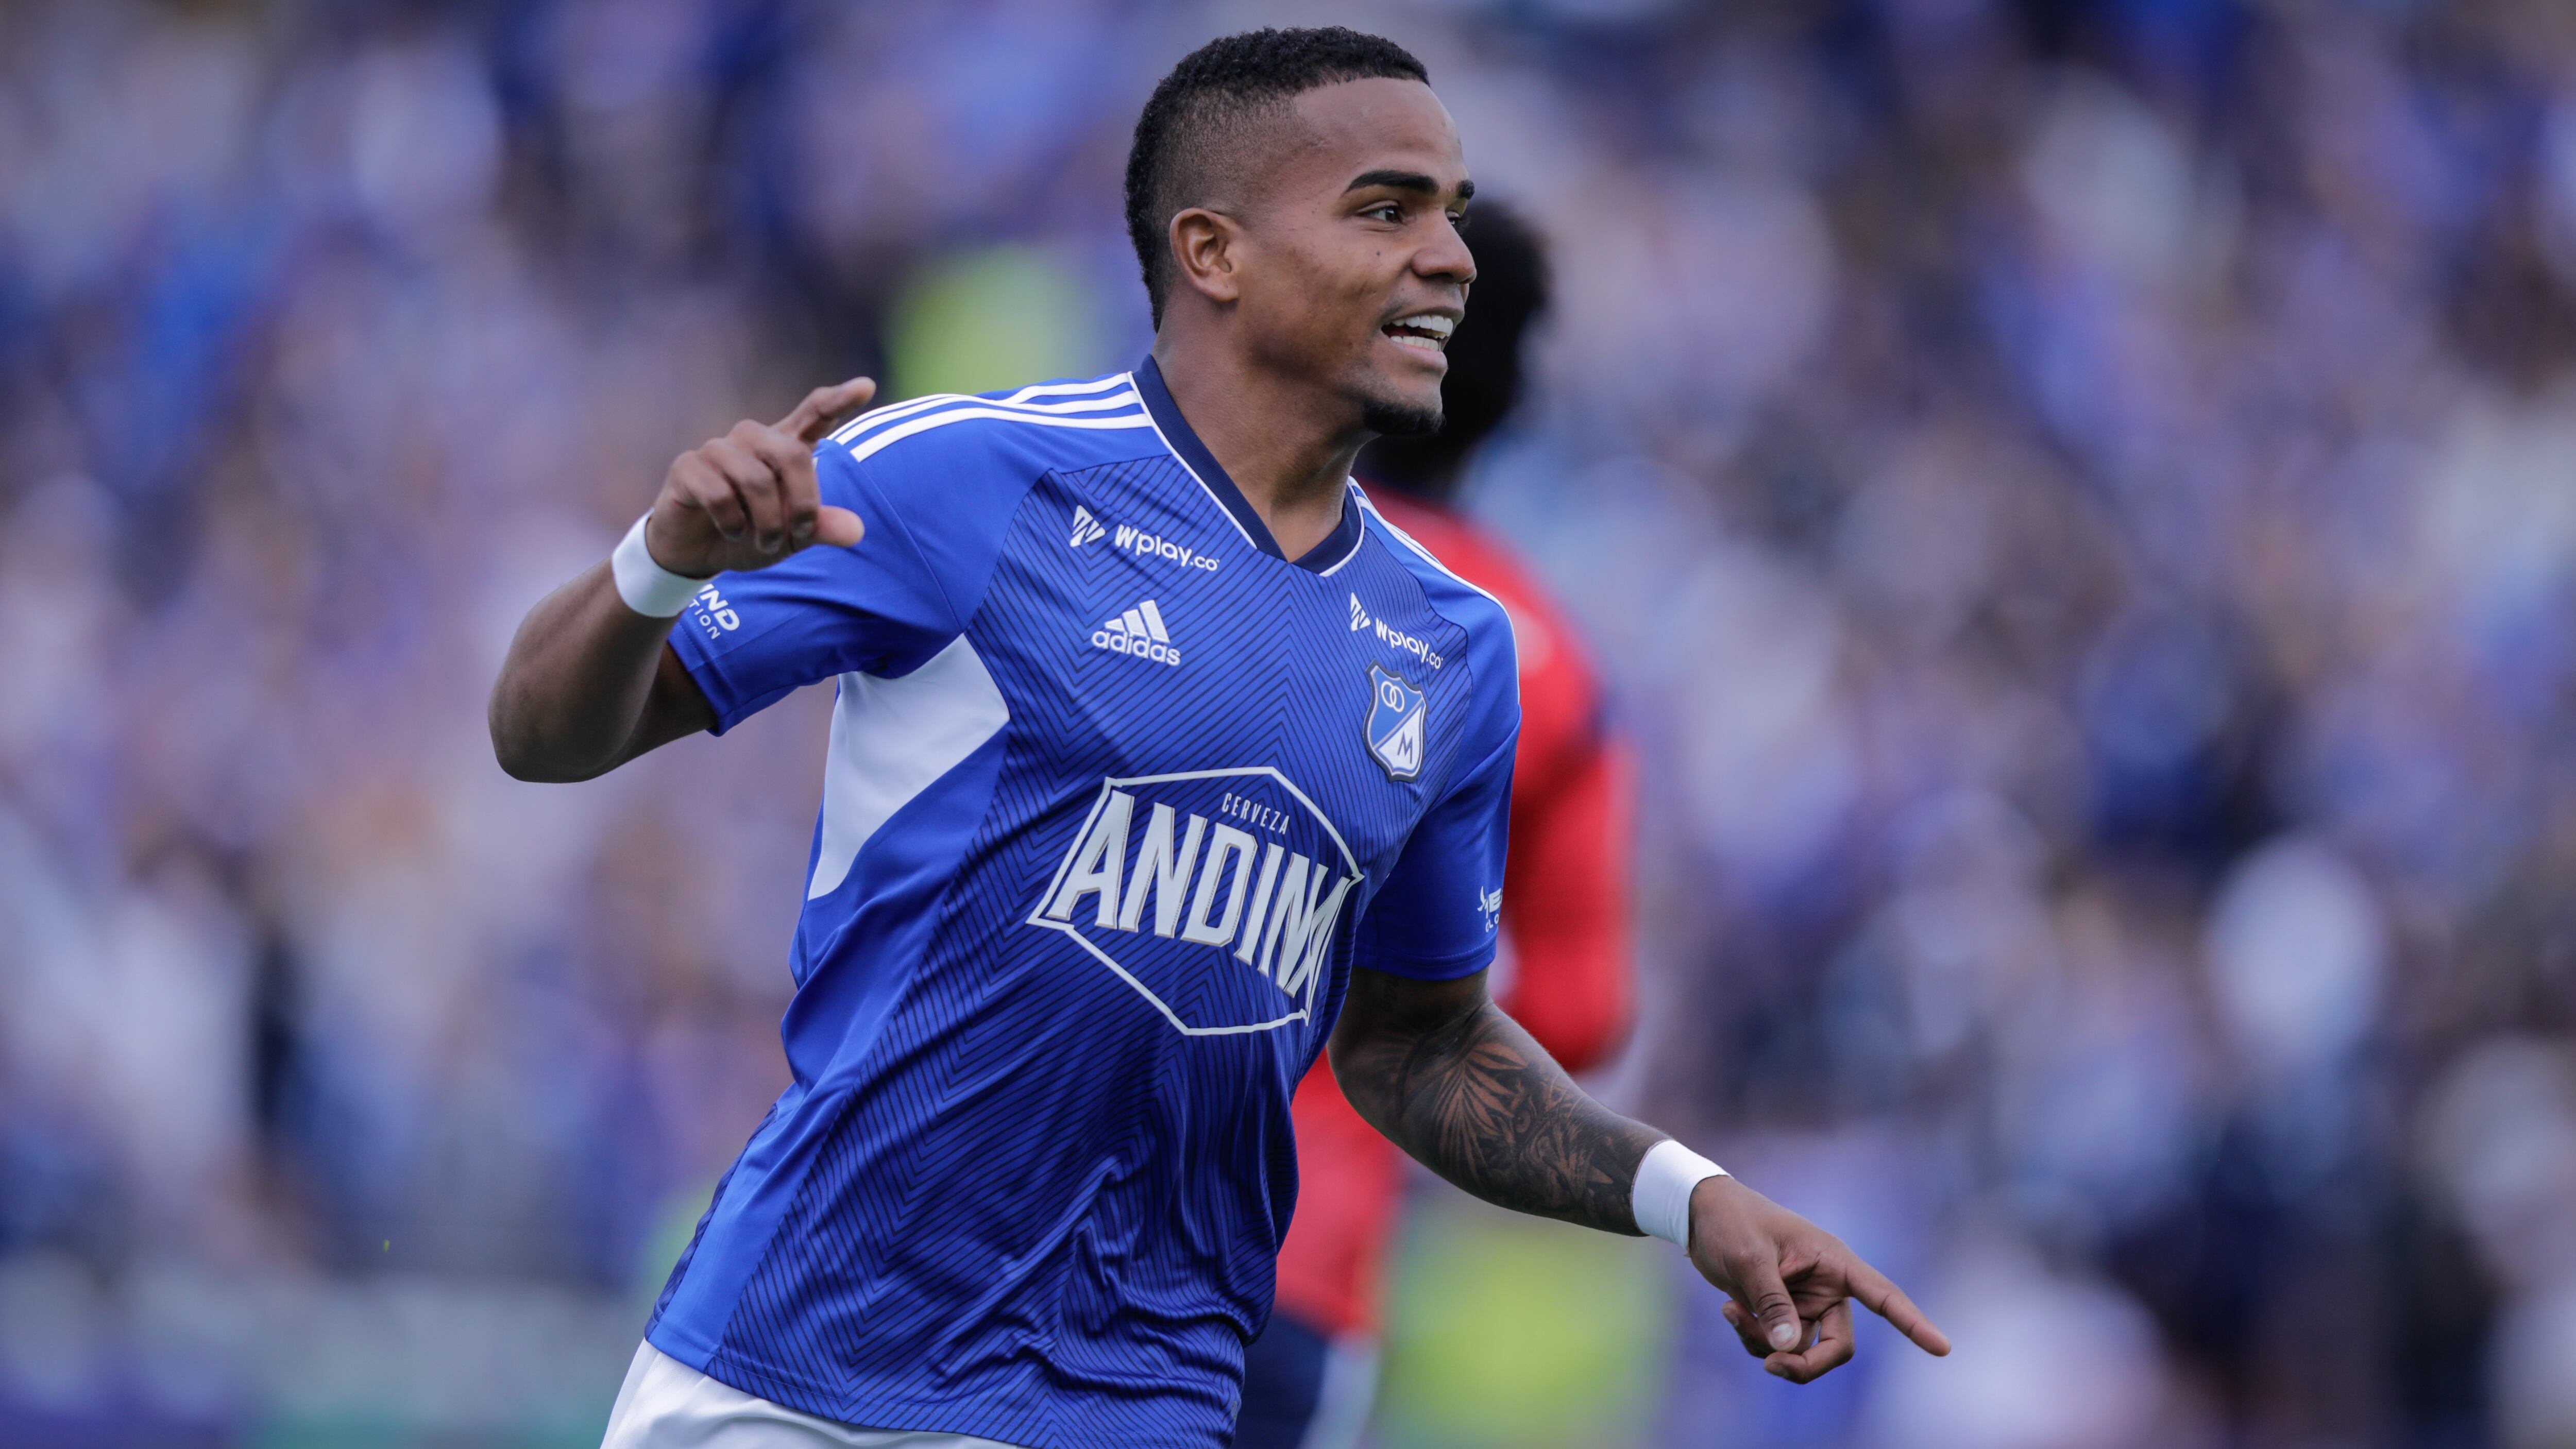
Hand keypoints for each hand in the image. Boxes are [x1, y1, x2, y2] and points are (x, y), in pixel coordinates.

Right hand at [644, 378, 875, 576]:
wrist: (697, 553)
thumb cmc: (750, 534)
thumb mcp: (792, 536)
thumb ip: (822, 527)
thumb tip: (857, 531)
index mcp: (783, 446)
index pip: (814, 413)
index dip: (838, 400)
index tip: (866, 386)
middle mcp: (751, 439)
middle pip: (791, 453)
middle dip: (803, 503)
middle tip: (800, 535)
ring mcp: (717, 450)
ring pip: (756, 479)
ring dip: (768, 522)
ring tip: (765, 542)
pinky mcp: (687, 468)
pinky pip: (719, 493)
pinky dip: (733, 523)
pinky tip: (733, 531)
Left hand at [1689, 1174, 1950, 1382]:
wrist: (1701, 1216)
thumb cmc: (1731, 1222)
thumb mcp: (1748, 1258)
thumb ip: (1770, 1302)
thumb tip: (1787, 1348)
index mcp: (1833, 1262)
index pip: (1882, 1295)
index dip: (1912, 1322)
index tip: (1942, 1347)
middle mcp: (1826, 1286)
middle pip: (1837, 1346)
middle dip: (1805, 1363)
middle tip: (1772, 1366)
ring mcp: (1805, 1303)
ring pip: (1802, 1350)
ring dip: (1766, 1344)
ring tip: (1732, 1312)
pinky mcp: (1782, 1314)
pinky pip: (1777, 1347)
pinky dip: (1755, 1340)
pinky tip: (1730, 1312)